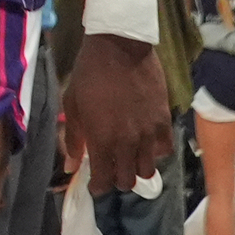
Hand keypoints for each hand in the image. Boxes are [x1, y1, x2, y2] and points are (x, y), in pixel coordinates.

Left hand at [62, 33, 172, 192]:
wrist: (119, 47)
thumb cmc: (89, 74)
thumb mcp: (72, 106)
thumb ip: (72, 140)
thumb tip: (70, 167)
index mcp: (101, 140)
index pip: (104, 181)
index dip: (98, 187)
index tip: (95, 183)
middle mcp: (127, 142)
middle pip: (127, 181)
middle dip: (116, 179)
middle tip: (111, 168)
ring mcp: (148, 133)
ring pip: (147, 171)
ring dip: (136, 168)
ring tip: (128, 157)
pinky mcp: (164, 121)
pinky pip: (165, 150)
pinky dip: (155, 152)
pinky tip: (146, 143)